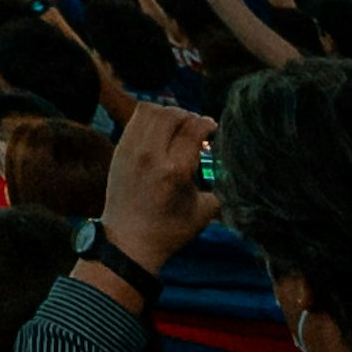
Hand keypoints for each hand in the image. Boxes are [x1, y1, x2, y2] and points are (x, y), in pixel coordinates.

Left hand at [100, 98, 209, 277]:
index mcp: (175, 170)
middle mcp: (151, 154)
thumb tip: (232, 166)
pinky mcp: (120, 149)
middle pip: (171, 114)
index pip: (193, 128)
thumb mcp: (205, 211)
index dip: (207, 123)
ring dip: (168, 113)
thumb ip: (220, 186)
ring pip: (149, 110)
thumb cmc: (170, 230)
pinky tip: (160, 130)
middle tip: (196, 126)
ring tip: (178, 125)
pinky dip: (151, 118)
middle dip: (189, 115)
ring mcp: (132, 149)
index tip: (213, 128)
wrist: (129, 241)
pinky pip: (135, 119)